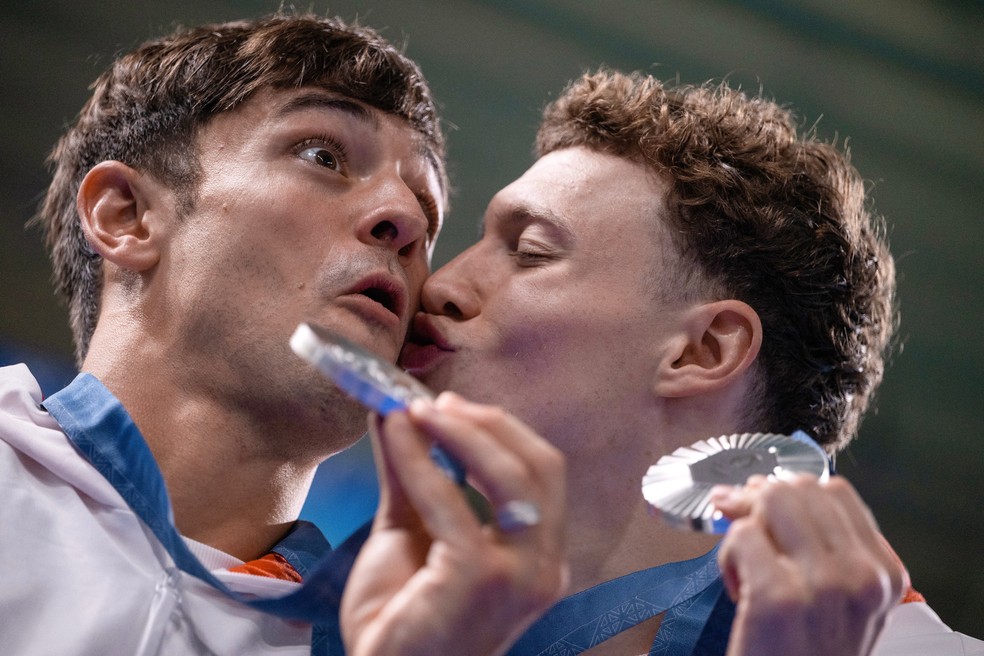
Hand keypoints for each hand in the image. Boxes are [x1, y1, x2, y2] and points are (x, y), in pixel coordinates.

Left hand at [340, 392, 567, 655]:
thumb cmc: (400, 616)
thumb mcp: (411, 531)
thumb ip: (411, 473)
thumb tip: (396, 411)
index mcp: (538, 556)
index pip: (542, 474)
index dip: (500, 430)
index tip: (450, 406)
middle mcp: (542, 565)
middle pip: (540, 467)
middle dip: (487, 423)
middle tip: (433, 403)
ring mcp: (519, 574)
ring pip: (511, 475)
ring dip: (459, 431)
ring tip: (413, 409)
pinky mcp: (480, 577)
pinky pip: (451, 500)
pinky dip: (420, 458)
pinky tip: (395, 435)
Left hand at [714, 475, 904, 655]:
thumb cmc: (807, 654)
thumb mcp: (839, 601)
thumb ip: (820, 545)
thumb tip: (758, 488)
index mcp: (883, 572)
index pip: (833, 491)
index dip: (789, 492)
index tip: (762, 509)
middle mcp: (861, 575)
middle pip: (797, 489)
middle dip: (758, 502)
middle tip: (742, 533)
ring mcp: (822, 584)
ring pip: (769, 501)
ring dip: (745, 527)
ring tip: (746, 569)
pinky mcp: (778, 598)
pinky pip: (741, 535)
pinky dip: (726, 557)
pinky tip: (737, 590)